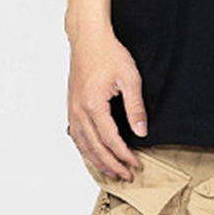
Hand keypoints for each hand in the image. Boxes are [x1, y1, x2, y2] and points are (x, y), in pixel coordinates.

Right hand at [67, 28, 147, 179]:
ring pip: (82, 145)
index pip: (110, 140)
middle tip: (126, 175)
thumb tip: (141, 131)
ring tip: (111, 171)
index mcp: (94, 106)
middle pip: (95, 148)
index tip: (136, 164)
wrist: (89, 39)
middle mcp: (79, 112)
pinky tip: (93, 154)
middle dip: (111, 165)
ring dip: (97, 161)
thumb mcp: (130, 78)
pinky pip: (75, 135)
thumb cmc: (109, 54)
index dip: (124, 155)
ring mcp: (72, 110)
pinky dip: (85, 149)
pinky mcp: (71, 106)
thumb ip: (135, 107)